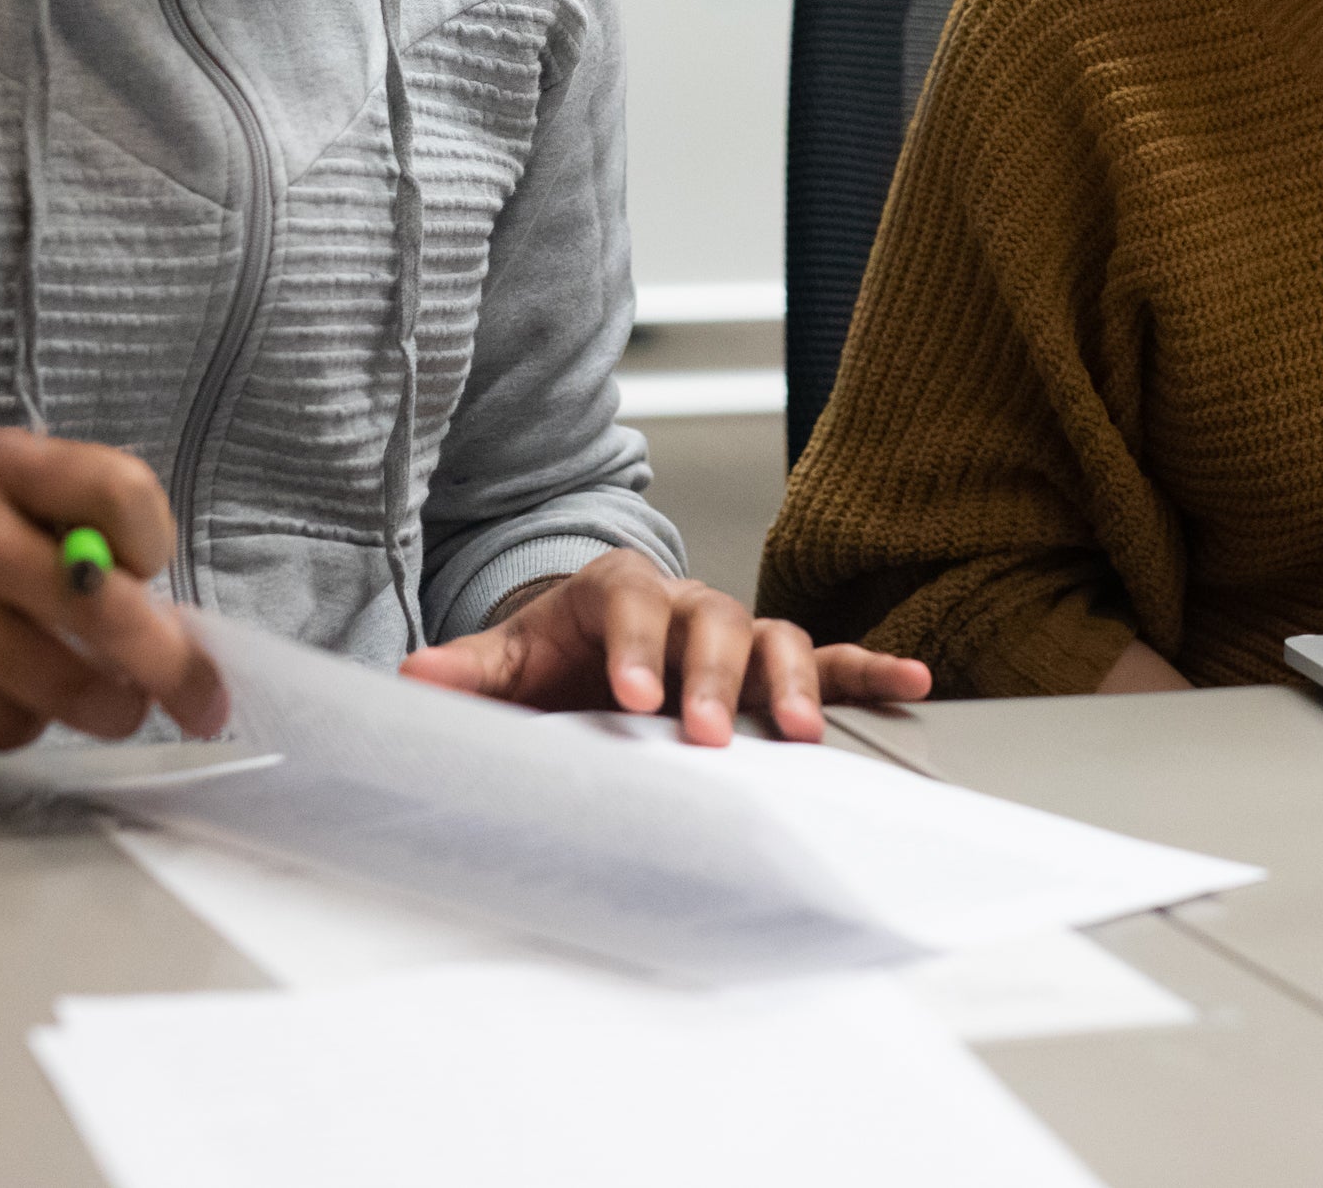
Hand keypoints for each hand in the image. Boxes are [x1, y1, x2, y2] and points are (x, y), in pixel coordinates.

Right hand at [0, 430, 229, 749]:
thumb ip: (66, 520)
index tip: (154, 573)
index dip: (157, 543)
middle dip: (173, 668)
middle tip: (204, 703)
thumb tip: (164, 607)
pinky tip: (13, 698)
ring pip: (63, 687)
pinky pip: (4, 725)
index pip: (122, 492)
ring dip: (107, 709)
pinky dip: (27, 725)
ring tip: (113, 705)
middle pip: (106, 610)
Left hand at [397, 548, 931, 743]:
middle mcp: (685, 605)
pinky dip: (870, 669)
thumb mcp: (508, 658)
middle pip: (712, 624)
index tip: (630, 696)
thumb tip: (411, 680)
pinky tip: (911, 683)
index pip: (630, 604)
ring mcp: (735, 632)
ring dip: (792, 683)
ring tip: (804, 731)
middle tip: (709, 731)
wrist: (595, 643)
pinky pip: (829, 657)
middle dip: (714, 679)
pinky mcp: (773, 663)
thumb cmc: (557, 654)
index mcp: (617, 590)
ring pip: (776, 639)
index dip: (633, 647)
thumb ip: (468, 670)